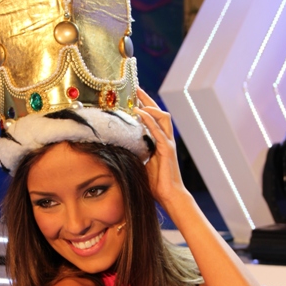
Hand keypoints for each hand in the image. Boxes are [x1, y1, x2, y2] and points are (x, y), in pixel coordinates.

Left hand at [136, 88, 186, 211]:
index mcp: (159, 142)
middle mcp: (165, 140)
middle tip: (135, 88)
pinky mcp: (167, 151)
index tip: (133, 96)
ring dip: (150, 106)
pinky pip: (159, 131)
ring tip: (138, 99)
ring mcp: (168, 144)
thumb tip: (117, 148)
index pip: (153, 118)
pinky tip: (140, 114)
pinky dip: (149, 120)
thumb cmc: (155, 184)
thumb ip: (133, 153)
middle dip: (148, 99)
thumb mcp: (140, 164)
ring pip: (163, 117)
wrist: (168, 196)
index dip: (144, 105)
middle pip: (159, 112)